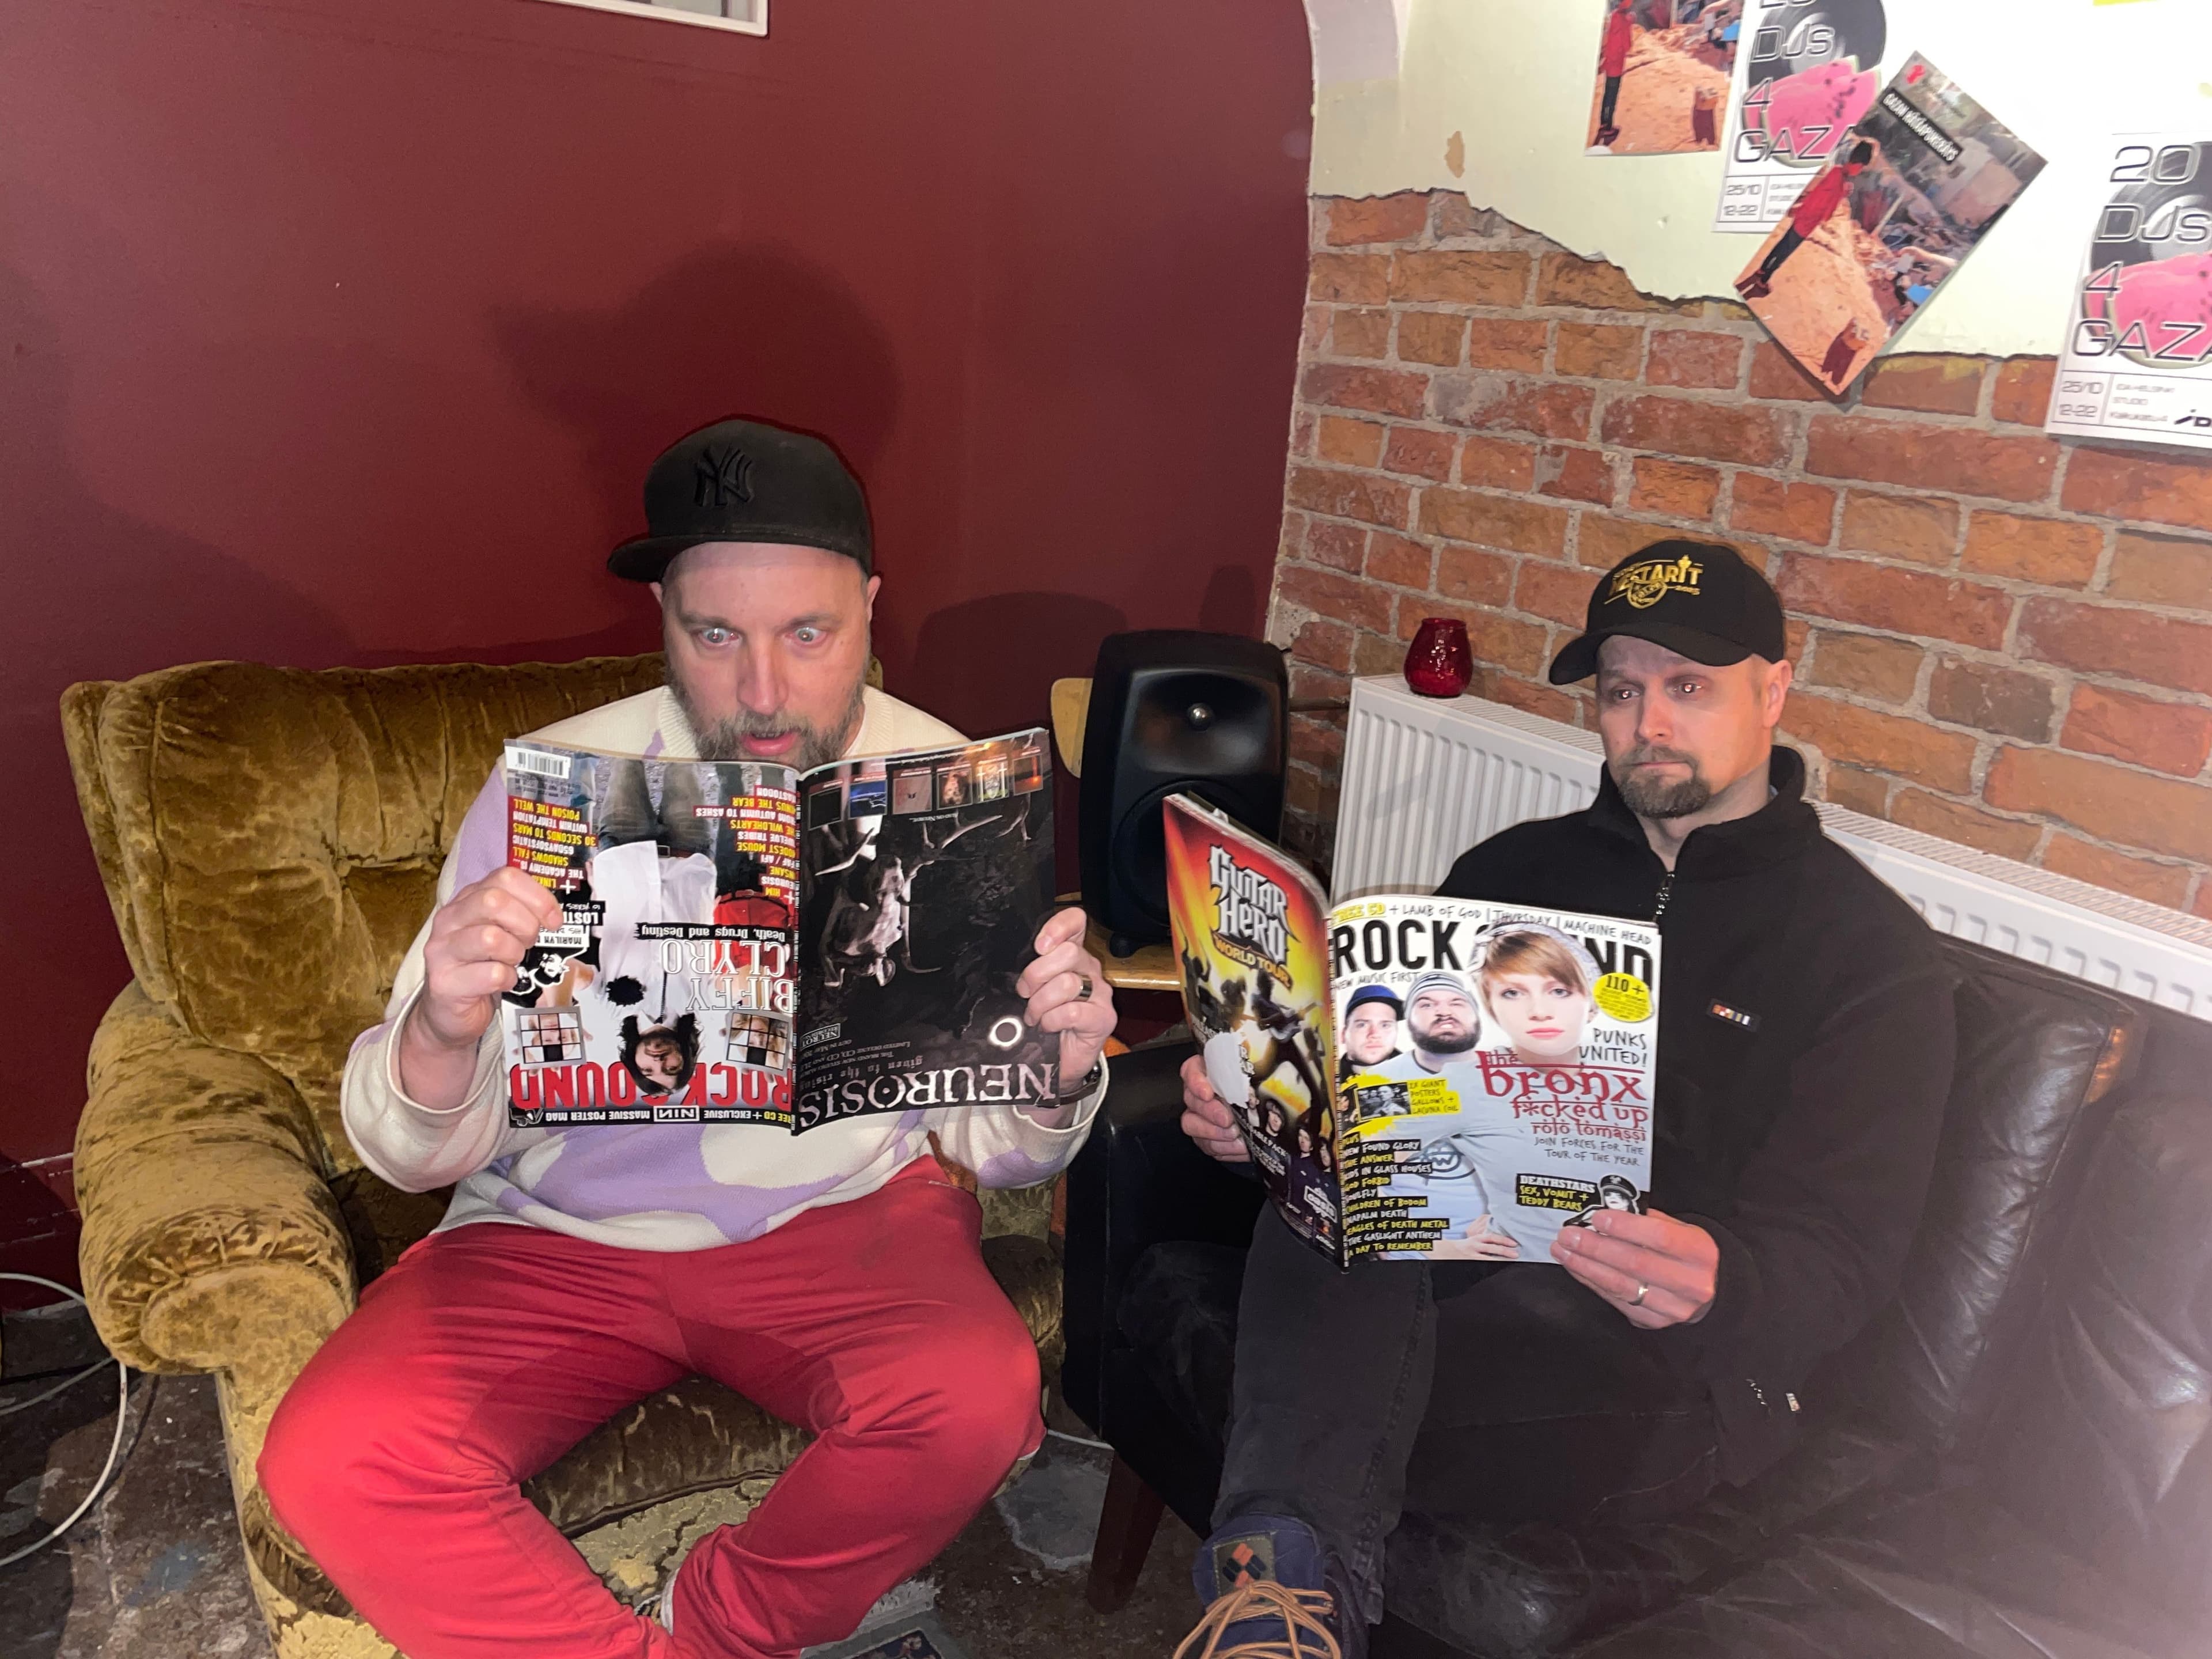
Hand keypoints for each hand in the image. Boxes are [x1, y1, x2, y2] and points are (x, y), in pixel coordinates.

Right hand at [411, 866, 562, 1052]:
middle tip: (530, 943)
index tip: (554, 920)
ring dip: (515, 953)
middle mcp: (449, 920)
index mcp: (467, 900)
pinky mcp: (444, 982)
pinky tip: (504, 983)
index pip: (505, 877)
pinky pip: (492, 974)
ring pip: (491, 938)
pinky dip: (508, 979)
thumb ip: (519, 915)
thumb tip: (554, 914)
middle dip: (526, 924)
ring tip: (513, 962)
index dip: (538, 897)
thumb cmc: (482, 967)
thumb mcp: (501, 933)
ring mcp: (442, 951)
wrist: (450, 1013)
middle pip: (495, 901)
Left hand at [1016, 907, 1115, 1091]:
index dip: (1059, 926)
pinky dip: (1052, 1021)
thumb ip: (1030, 971)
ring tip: (1035, 1017)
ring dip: (1041, 1004)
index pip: (1076, 922)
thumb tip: (1007, 961)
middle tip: (1025, 993)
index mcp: (1072, 955)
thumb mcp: (1031, 990)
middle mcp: (1090, 969)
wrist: (1058, 1063)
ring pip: (1067, 983)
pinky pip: (1072, 1011)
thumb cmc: (1042, 1022)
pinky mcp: (1103, 1018)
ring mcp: (1100, 993)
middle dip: (1037, 974)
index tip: (1040, 946)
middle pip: (1068, 952)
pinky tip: (1048, 1028)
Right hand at [1179, 1054, 1250, 1163]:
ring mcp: (1199, 1117)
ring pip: (1192, 1124)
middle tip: (1226, 1119)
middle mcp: (1200, 1093)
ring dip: (1214, 1132)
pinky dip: (1223, 1148)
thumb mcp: (1254, 1078)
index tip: (1207, 1093)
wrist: (1265, 1120)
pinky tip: (1238, 1146)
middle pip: (1191, 1099)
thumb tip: (1259, 1068)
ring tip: (1234, 1134)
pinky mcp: (1206, 1138)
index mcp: (1208, 1071)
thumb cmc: (1257, 1092)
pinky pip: (1206, 1144)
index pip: (1192, 1070)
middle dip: (1209, 1111)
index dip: (1196, 1082)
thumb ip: (1250, 1072)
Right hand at [1429, 1216, 1520, 1259]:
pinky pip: (1482, 1264)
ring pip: (1488, 1256)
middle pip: (1492, 1247)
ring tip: (1510, 1260)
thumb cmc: (1461, 1247)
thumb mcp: (1472, 1241)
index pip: (1492, 1237)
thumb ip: (1484, 1242)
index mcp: (1476, 1238)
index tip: (1514, 1243)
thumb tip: (1500, 1244)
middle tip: (1516, 1253)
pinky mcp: (1469, 1262)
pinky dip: (1490, 1266)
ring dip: (1500, 1258)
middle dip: (1505, 1250)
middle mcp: (1475, 1245)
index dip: (1503, 1239)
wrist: (1444, 1251)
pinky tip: (1498, 1268)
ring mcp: (1472, 1255)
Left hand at [1551, 1208, 1717, 1328]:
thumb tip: (1607, 1211)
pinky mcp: (1654, 1322)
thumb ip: (1648, 1220)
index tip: (1597, 1218)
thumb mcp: (1681, 1230)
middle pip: (1636, 1264)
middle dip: (1596, 1248)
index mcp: (1700, 1253)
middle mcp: (1691, 1284)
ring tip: (1563, 1250)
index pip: (1660, 1237)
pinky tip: (1576, 1268)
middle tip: (1569, 1235)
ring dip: (1586, 1266)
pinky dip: (1592, 1282)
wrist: (1711, 1292)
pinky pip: (1616, 1301)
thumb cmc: (1687, 1254)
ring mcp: (1673, 1308)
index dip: (1625, 1227)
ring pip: (1622, 1286)